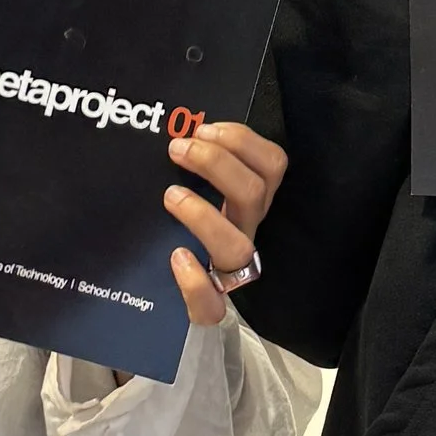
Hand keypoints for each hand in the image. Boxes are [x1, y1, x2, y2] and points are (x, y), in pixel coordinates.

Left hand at [161, 120, 287, 331]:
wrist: (163, 303)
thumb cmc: (174, 229)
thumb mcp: (189, 189)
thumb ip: (191, 163)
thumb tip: (169, 127)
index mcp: (247, 202)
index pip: (272, 164)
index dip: (242, 141)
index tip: (203, 128)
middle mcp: (245, 232)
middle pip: (254, 194)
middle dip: (216, 164)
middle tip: (178, 149)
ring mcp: (228, 272)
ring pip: (238, 247)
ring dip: (205, 215)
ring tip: (170, 196)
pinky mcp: (206, 308)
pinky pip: (211, 306)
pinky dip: (195, 282)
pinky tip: (176, 258)